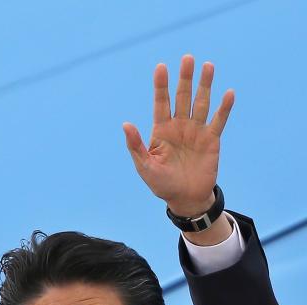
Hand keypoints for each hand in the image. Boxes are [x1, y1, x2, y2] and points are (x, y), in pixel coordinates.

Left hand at [123, 55, 233, 217]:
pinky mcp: (212, 140)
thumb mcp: (145, 166)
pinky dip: (224, 108)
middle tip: (188, 58)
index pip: (161, 102)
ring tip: (208, 66)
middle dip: (185, 78)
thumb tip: (125, 124)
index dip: (161, 85)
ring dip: (205, 85)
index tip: (161, 66)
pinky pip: (218, 120)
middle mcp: (179, 126)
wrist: (185, 198)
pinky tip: (228, 93)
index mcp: (161, 130)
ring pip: (201, 103)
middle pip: (182, 97)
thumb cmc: (161, 184)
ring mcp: (196, 131)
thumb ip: (136, 145)